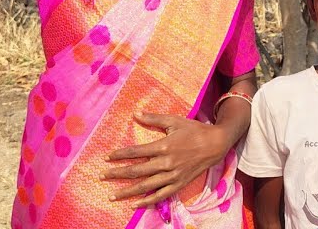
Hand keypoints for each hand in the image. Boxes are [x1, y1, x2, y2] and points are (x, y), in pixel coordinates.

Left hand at [102, 113, 231, 207]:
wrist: (215, 144)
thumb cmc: (194, 130)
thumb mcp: (174, 120)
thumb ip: (153, 118)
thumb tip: (135, 113)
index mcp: (163, 146)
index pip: (136, 152)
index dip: (120, 155)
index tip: (107, 158)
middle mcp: (166, 163)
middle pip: (137, 171)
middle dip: (117, 174)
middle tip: (102, 176)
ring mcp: (172, 176)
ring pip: (146, 186)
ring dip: (128, 191)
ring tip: (112, 195)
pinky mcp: (179, 184)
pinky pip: (161, 195)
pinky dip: (147, 201)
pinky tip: (135, 204)